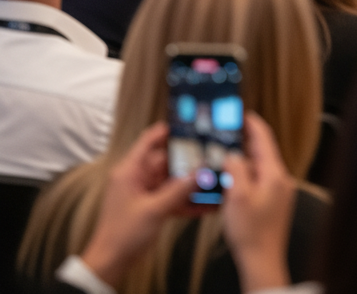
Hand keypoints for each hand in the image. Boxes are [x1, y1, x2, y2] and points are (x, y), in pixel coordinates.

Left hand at [79, 123, 196, 288]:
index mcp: (130, 171)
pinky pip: (172, 199)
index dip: (167, 131)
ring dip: (189, 185)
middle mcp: (137, 179)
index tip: (187, 126)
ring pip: (171, 182)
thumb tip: (199, 173)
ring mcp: (144, 194)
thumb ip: (178, 190)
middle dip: (187, 162)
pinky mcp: (151, 208)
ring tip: (211, 182)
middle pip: (165, 162)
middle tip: (209, 158)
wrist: (110, 264)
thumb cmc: (122, 234)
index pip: (149, 141)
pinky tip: (205, 205)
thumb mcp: (154, 210)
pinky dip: (186, 202)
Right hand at [222, 112, 295, 293]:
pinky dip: (246, 177)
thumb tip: (233, 154)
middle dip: (244, 143)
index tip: (240, 114)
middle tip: (226, 136)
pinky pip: (259, 181)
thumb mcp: (237, 195)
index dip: (251, 123)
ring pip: (259, 167)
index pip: (264, 138)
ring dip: (243, 162)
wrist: (262, 262)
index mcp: (275, 173)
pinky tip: (231, 184)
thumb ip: (235, 168)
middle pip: (262, 152)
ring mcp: (279, 192)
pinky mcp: (274, 203)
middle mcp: (281, 179)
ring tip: (224, 160)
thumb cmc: (251, 233)